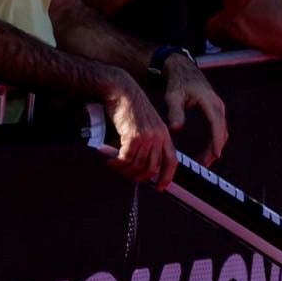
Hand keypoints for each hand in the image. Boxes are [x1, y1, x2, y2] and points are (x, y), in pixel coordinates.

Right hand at [100, 72, 176, 187]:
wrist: (122, 91)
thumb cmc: (129, 110)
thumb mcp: (143, 127)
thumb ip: (144, 145)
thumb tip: (136, 167)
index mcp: (165, 135)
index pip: (172, 161)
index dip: (167, 177)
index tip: (161, 188)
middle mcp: (159, 137)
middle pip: (152, 169)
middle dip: (137, 176)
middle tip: (124, 173)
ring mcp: (148, 137)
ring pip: (137, 165)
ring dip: (123, 170)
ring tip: (114, 165)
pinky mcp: (134, 136)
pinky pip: (126, 159)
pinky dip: (116, 163)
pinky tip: (109, 160)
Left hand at [162, 56, 227, 164]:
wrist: (184, 71)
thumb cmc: (178, 83)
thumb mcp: (173, 96)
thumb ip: (175, 112)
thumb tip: (176, 129)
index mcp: (209, 102)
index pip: (216, 123)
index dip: (216, 140)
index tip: (215, 154)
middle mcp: (218, 106)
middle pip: (222, 131)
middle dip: (214, 149)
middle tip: (203, 165)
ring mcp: (219, 109)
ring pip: (222, 132)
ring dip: (214, 148)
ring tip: (203, 163)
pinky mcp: (216, 112)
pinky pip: (218, 130)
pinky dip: (213, 142)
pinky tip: (205, 152)